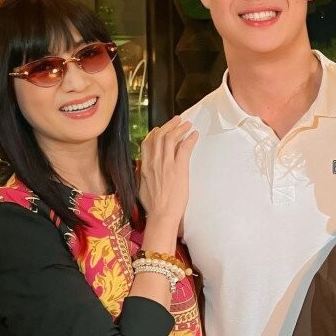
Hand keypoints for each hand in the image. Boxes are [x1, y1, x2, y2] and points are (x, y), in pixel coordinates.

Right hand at [138, 117, 197, 233]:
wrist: (161, 215)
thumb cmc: (153, 206)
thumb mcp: (141, 187)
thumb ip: (142, 175)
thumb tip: (142, 169)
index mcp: (144, 166)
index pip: (147, 142)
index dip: (155, 133)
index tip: (161, 129)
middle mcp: (154, 162)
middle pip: (160, 136)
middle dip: (169, 125)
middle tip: (178, 120)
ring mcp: (166, 164)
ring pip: (171, 138)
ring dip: (180, 128)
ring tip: (187, 124)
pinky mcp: (179, 168)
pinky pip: (184, 148)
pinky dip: (190, 138)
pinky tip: (194, 135)